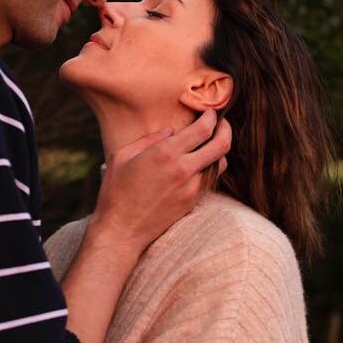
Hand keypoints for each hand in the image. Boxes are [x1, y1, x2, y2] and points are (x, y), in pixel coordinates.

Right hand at [92, 109, 232, 249]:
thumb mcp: (122, 156)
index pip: (203, 129)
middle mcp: (183, 169)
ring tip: (212, 143)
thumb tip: (170, 131)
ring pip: (221, 163)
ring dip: (219, 151)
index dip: (212, 116)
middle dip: (227, 129)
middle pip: (222, 144)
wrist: (122, 230)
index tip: (211, 111)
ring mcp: (192, 187)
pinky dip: (211, 168)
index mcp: (165, 153)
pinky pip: (211, 179)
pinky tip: (202, 163)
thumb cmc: (116, 192)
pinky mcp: (193, 201)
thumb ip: (148, 139)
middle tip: (223, 123)